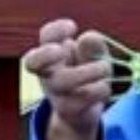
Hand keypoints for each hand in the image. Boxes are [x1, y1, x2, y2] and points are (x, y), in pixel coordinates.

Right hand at [21, 19, 111, 139]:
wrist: (83, 112)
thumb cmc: (87, 76)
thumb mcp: (94, 57)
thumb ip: (93, 46)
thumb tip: (87, 38)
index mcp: (51, 54)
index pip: (45, 36)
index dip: (55, 30)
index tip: (73, 27)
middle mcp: (47, 73)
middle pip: (33, 62)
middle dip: (46, 54)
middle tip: (62, 50)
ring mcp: (55, 93)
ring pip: (61, 81)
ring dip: (88, 71)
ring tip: (105, 67)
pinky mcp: (68, 109)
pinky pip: (83, 97)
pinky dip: (100, 89)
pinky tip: (104, 87)